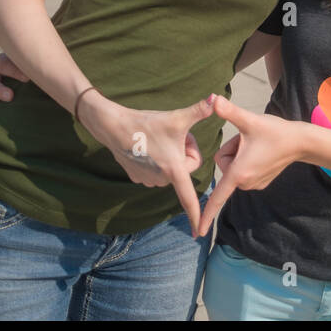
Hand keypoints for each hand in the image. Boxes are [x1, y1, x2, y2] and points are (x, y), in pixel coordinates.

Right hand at [85, 94, 217, 234]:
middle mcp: (161, 180)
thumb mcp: (177, 117)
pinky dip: (158, 158)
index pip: (189, 198)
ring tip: (159, 140)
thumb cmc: (147, 123)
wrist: (114, 126)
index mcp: (174, 169)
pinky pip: (158, 169)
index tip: (199, 232)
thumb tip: (216, 98)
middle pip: (187, 167)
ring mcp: (148, 180)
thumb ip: (200, 111)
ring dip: (172, 154)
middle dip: (186, 150)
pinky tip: (148, 145)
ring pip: (172, 168)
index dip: (196, 214)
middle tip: (175, 135)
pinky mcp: (137, 177)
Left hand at [195, 98, 304, 237]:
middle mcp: (245, 183)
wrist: (300, 142)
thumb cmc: (275, 131)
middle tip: (248, 140)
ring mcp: (253, 184)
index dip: (206, 215)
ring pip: (233, 167)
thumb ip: (229, 111)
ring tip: (257, 145)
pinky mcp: (259, 182)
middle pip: (223, 164)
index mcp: (238, 172)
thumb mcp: (250, 120)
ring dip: (239, 154)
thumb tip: (212, 98)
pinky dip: (247, 159)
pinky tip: (262, 151)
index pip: (217, 198)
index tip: (198, 233)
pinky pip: (243, 170)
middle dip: (231, 150)